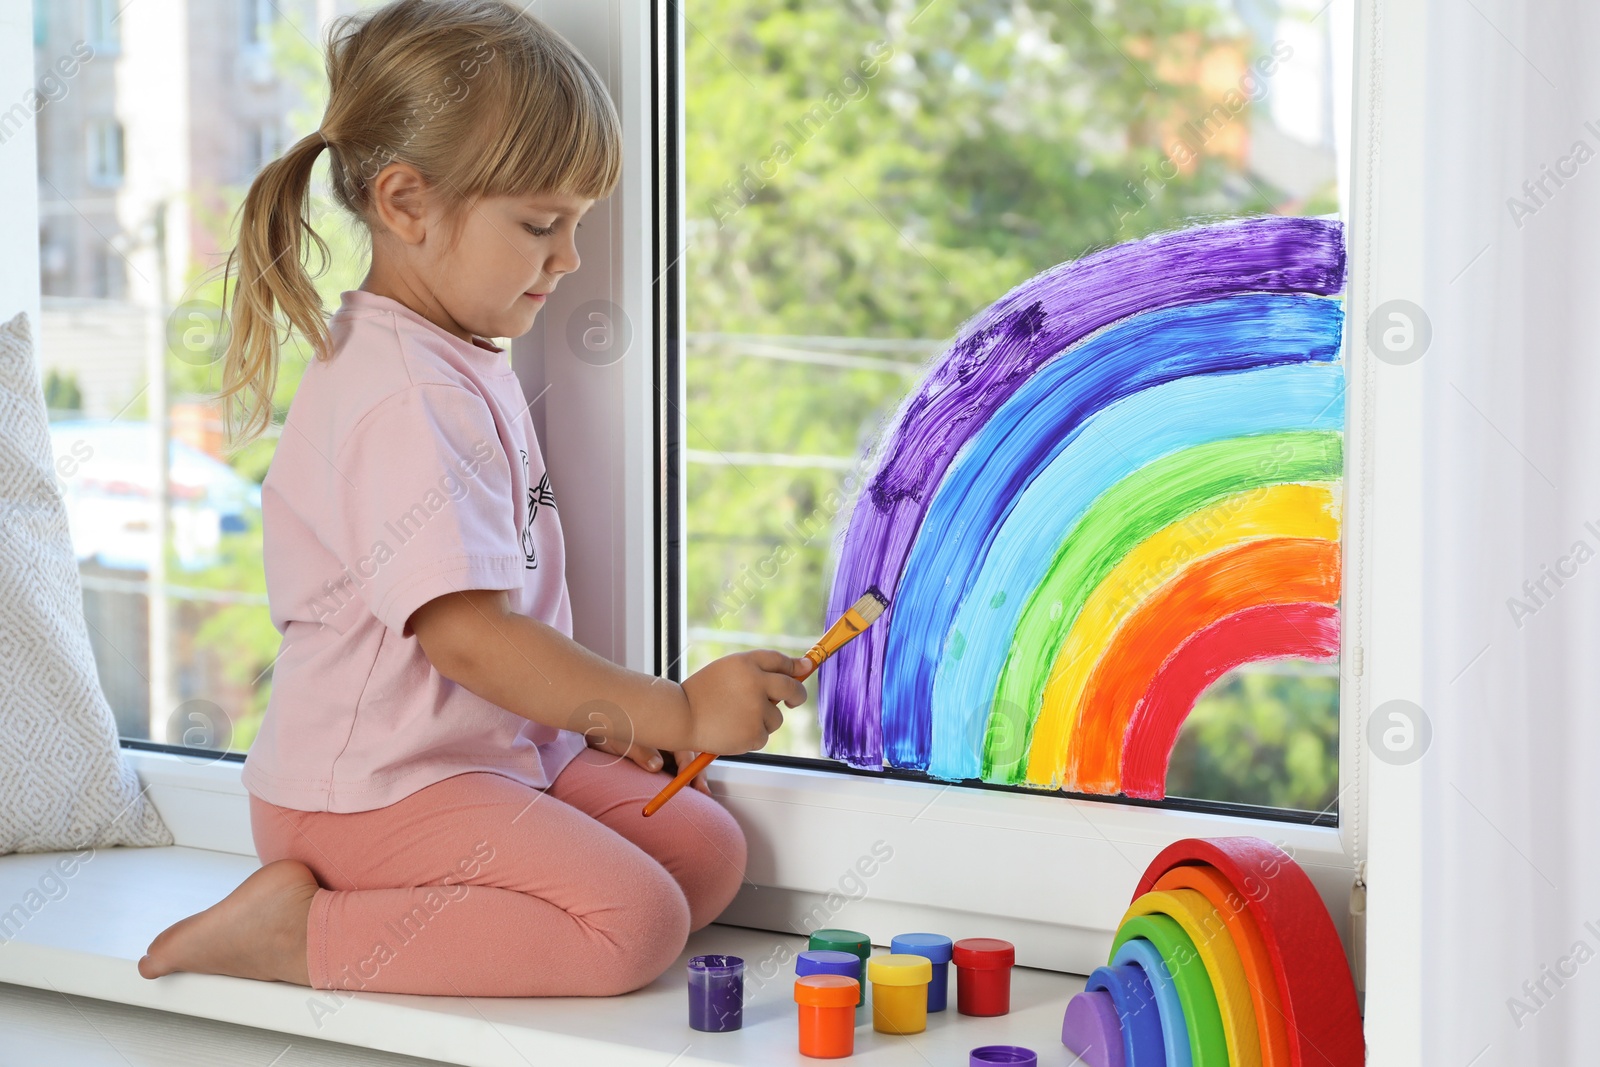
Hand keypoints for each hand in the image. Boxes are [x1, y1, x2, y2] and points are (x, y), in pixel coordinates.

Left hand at [586, 736, 711, 793]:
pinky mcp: (660, 757)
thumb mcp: (623, 739)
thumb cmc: (611, 729)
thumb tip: (657, 766)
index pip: (685, 749)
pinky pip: (674, 768)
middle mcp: (669, 739)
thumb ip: (641, 752)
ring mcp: (666, 748)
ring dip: (692, 778)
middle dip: (698, 775)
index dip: (690, 767)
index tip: (690, 783)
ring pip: (686, 763)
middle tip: (703, 793)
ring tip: (699, 796)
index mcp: (665, 729)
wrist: (596, 728)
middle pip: (692, 756)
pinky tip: (684, 791)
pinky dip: (680, 779)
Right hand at [681, 649, 808, 754]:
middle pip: (792, 689)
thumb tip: (803, 668)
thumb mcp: (728, 669)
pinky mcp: (753, 733)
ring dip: (764, 720)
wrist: (680, 717)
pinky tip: (731, 730)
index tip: (804, 670)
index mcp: (746, 663)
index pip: (780, 661)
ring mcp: (756, 710)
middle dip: (797, 696)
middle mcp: (755, 684)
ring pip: (776, 718)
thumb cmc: (703, 692)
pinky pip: (764, 735)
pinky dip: (751, 736)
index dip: (795, 667)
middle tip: (794, 701)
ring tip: (735, 718)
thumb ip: (761, 667)